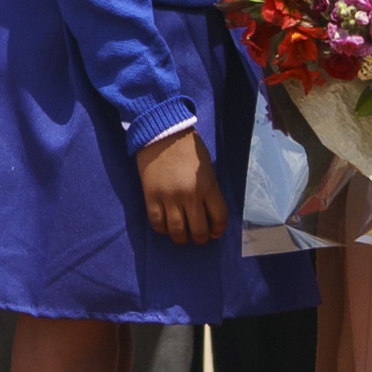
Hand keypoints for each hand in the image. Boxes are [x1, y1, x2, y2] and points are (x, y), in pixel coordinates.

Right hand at [138, 126, 223, 244]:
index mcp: (208, 185)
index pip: (219, 218)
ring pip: (178, 231)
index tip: (214, 232)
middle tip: (198, 236)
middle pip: (199, 230)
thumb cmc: (187, 147)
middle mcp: (190, 195)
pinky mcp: (151, 198)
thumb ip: (209, 189)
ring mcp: (169, 198)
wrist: (161, 133)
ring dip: (182, 238)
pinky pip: (157, 224)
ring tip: (183, 236)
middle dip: (201, 238)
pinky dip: (163, 229)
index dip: (218, 230)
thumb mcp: (206, 167)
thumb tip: (209, 213)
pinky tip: (166, 226)